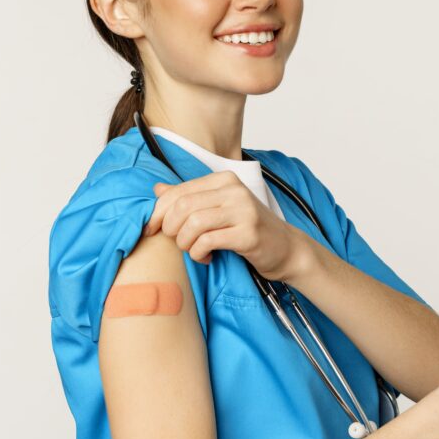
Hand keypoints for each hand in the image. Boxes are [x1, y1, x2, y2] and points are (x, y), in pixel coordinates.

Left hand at [143, 171, 310, 280]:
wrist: (286, 249)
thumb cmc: (249, 229)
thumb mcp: (219, 208)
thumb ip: (189, 197)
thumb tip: (157, 189)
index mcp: (224, 180)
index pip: (178, 191)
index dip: (158, 212)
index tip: (151, 229)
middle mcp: (234, 190)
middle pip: (182, 206)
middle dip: (171, 229)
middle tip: (178, 242)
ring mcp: (243, 211)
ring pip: (193, 223)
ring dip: (185, 243)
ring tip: (193, 250)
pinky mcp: (248, 233)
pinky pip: (207, 242)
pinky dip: (199, 254)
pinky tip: (207, 258)